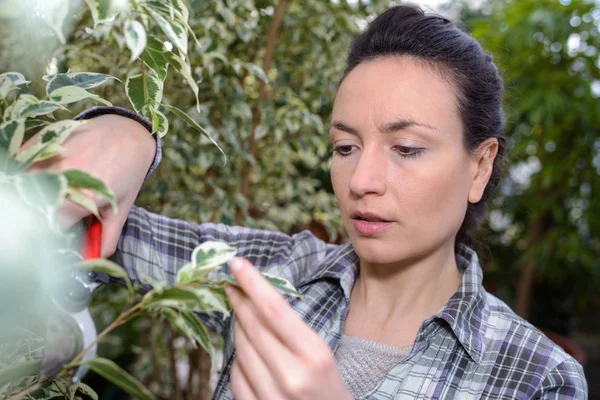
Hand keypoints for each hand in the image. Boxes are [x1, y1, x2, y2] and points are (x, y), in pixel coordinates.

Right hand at [28, 114, 155, 256]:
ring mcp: (46, 158)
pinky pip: (20, 164)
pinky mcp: (39, 143)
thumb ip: (107, 238)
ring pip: (22, 186)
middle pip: (31, 208)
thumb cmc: (127, 173)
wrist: (128, 132)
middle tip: (54, 217)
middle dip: (38, 218)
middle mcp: (58, 178)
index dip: (50, 237)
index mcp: (79, 199)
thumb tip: (95, 260)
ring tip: (52, 197)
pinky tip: (42, 178)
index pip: (48, 229)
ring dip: (31, 195)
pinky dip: (25, 175)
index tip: (58, 237)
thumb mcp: (121, 209)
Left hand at [224, 258, 351, 399]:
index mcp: (315, 355)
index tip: (235, 263)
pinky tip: (243, 348)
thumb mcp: (323, 356)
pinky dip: (237, 359)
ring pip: (241, 350)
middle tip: (229, 282)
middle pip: (253, 327)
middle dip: (239, 300)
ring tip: (239, 313)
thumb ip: (293, 333)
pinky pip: (236, 377)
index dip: (252, 282)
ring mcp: (272, 397)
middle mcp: (292, 376)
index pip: (275, 309)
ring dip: (236, 327)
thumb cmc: (332, 391)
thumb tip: (256, 302)